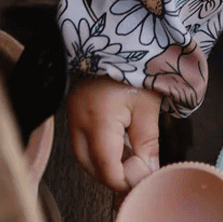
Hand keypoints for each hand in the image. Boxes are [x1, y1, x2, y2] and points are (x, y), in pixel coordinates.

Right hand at [67, 76, 161, 191]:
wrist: (111, 40)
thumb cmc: (133, 69)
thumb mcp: (147, 106)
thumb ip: (147, 143)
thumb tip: (148, 173)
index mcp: (98, 122)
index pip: (107, 170)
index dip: (127, 181)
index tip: (146, 177)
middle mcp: (79, 124)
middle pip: (92, 168)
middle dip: (115, 177)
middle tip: (139, 173)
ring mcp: (73, 119)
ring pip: (85, 158)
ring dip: (106, 166)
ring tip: (131, 161)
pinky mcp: (74, 114)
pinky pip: (83, 144)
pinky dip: (100, 153)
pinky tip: (119, 149)